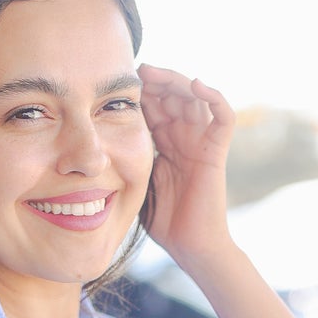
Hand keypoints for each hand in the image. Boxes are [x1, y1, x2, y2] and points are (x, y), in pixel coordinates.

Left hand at [137, 64, 236, 270]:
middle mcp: (186, 138)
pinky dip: (214, 96)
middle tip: (137, 70)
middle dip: (157, 80)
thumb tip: (94, 148)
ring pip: (196, 98)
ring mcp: (202, 143)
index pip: (155, 107)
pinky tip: (196, 84)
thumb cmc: (165, 223)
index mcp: (166, 145)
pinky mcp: (217, 152)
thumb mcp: (136, 184)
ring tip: (157, 73)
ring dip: (177, 81)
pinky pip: (223, 117)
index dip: (141, 93)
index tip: (118, 83)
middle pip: (174, 96)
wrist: (190, 247)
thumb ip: (125, 161)